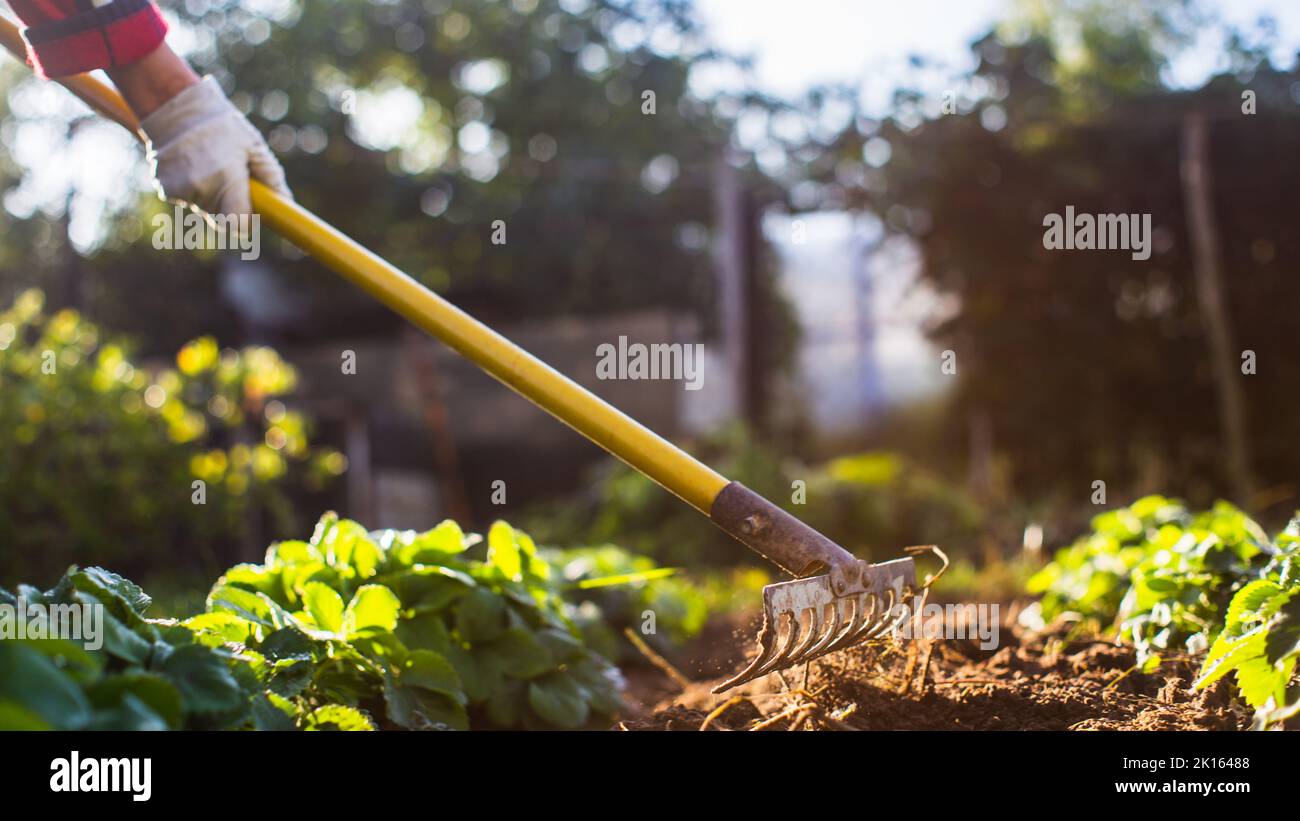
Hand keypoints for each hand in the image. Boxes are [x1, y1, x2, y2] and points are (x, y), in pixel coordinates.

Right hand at [137, 75, 291, 216]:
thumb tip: (286, 200)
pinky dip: (192, 186)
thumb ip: (270, 175)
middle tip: (230, 175)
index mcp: (226, 178)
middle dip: (230, 203)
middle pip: (222, 216)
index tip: (251, 210)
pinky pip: (187, 197)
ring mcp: (178, 190)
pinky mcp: (163, 188)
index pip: (239, 224)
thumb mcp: (253, 145)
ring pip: (204, 207)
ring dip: (211, 193)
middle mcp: (201, 188)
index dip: (247, 221)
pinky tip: (192, 163)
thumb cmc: (220, 124)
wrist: (174, 106)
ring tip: (209, 163)